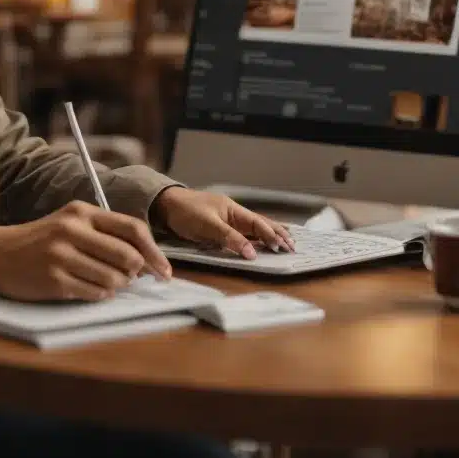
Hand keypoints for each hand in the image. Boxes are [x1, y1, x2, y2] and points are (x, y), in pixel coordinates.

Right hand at [0, 201, 172, 301]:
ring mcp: (62, 256)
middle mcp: (73, 231)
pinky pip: (95, 293)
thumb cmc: (39, 240)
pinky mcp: (54, 280)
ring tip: (103, 282)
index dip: (154, 252)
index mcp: (81, 212)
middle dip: (135, 273)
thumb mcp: (70, 223)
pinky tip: (88, 288)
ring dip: (117, 287)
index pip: (133, 229)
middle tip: (130, 278)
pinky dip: (100, 295)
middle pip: (128, 257)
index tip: (164, 271)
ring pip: (114, 279)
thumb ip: (104, 233)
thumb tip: (146, 259)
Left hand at [151, 187, 293, 258]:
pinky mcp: (220, 227)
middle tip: (293, 246)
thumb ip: (230, 238)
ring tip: (286, 242)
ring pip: (254, 228)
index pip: (257, 224)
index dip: (270, 235)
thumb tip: (252, 252)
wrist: (165, 206)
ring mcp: (227, 220)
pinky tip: (261, 242)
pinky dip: (256, 237)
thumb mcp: (208, 225)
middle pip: (260, 224)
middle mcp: (233, 214)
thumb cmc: (185, 212)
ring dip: (270, 235)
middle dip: (277, 234)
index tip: (281, 247)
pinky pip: (243, 233)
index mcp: (233, 210)